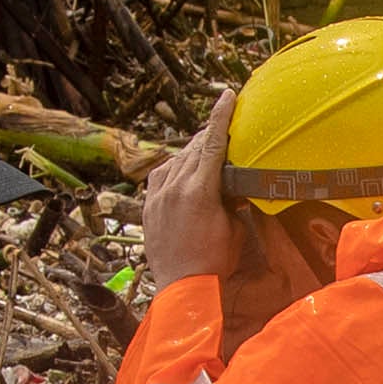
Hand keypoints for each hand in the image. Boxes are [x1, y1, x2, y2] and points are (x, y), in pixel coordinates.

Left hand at [136, 117, 233, 292]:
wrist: (183, 288)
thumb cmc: (214, 262)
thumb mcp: (234, 228)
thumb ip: (231, 200)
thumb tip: (233, 188)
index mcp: (200, 189)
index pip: (212, 142)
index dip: (221, 116)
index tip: (227, 94)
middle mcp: (175, 186)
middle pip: (193, 147)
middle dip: (209, 135)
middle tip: (223, 125)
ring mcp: (158, 196)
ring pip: (175, 160)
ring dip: (191, 152)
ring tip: (205, 150)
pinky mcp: (148, 207)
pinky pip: (159, 176)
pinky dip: (173, 168)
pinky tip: (180, 170)